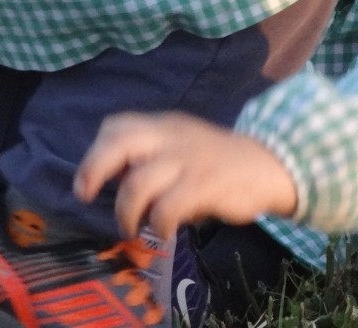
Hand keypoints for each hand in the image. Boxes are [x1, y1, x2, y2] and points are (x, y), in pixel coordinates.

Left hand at [75, 112, 298, 240]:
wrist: (271, 165)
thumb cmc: (220, 162)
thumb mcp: (184, 146)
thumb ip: (153, 156)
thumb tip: (112, 179)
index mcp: (166, 126)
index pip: (118, 125)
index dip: (96, 152)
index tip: (89, 181)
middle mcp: (172, 137)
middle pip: (119, 142)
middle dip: (94, 170)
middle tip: (87, 196)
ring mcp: (188, 160)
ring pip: (138, 184)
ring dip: (127, 214)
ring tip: (133, 228)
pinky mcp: (204, 184)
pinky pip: (166, 209)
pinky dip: (159, 225)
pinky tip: (166, 233)